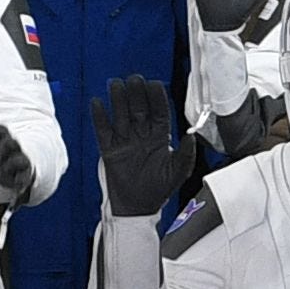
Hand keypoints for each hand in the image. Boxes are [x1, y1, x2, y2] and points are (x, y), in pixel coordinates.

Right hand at [91, 76, 190, 220]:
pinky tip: (97, 103)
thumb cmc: (158, 190)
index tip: (154, 85)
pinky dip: (99, 117)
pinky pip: (103, 129)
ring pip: (120, 114)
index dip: (157, 98)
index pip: (159, 111)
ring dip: (118, 99)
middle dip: (136, 93)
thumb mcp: (177, 173)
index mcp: (160, 136)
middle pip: (138, 107)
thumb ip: (186, 154)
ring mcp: (124, 139)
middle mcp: (142, 133)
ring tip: (116, 85)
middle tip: (133, 80)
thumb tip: (191, 134)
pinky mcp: (109, 148)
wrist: (137, 208)